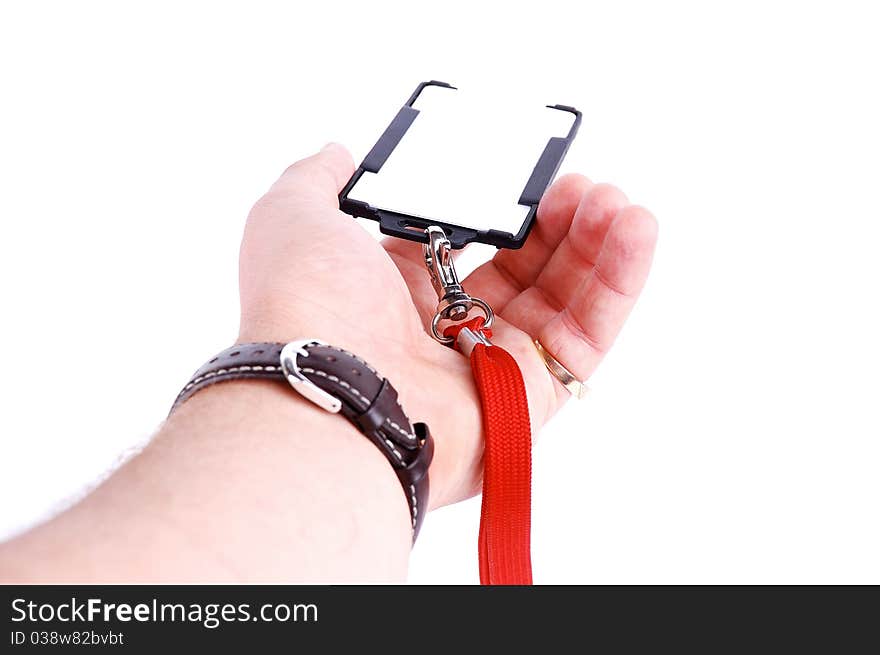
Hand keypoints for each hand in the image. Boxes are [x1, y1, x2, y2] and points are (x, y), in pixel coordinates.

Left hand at [239, 144, 656, 508]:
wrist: (330, 395)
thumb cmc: (307, 306)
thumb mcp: (294, 217)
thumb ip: (317, 179)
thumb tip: (339, 153)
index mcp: (395, 291)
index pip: (467, 241)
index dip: (502, 206)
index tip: (527, 175)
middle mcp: (445, 331)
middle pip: (523, 268)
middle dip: (558, 223)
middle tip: (581, 185)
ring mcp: (491, 366)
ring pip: (563, 300)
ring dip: (597, 246)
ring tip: (617, 203)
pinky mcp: (533, 399)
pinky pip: (588, 338)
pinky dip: (618, 285)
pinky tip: (635, 232)